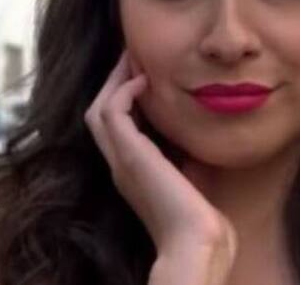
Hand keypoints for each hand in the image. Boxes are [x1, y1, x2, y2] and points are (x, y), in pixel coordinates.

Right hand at [84, 53, 236, 284]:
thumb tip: (198, 130)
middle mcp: (119, 164)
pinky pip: (113, 112)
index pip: (116, 127)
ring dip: (115, 81)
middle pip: (100, 113)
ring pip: (99, 109)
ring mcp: (120, 161)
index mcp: (131, 170)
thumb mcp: (192, 175)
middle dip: (114, 82)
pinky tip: (144, 81)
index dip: (123, 98)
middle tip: (132, 57)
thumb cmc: (199, 217)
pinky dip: (124, 91)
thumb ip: (186, 154)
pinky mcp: (129, 156)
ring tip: (133, 59)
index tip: (142, 73)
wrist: (196, 242)